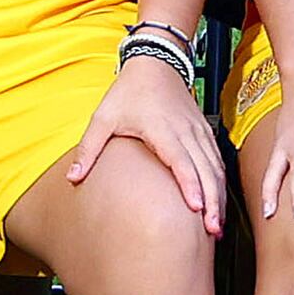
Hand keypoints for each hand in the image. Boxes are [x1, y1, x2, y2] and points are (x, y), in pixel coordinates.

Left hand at [69, 51, 222, 235]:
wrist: (156, 64)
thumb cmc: (128, 92)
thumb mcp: (103, 117)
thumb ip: (89, 149)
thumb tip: (73, 178)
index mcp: (161, 128)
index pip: (180, 159)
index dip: (190, 183)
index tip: (196, 207)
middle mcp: (185, 131)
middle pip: (205, 169)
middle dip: (212, 200)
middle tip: (213, 230)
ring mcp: (198, 131)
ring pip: (215, 167)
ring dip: (219, 196)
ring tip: (218, 225)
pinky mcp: (204, 132)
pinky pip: (217, 160)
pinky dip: (221, 183)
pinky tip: (220, 203)